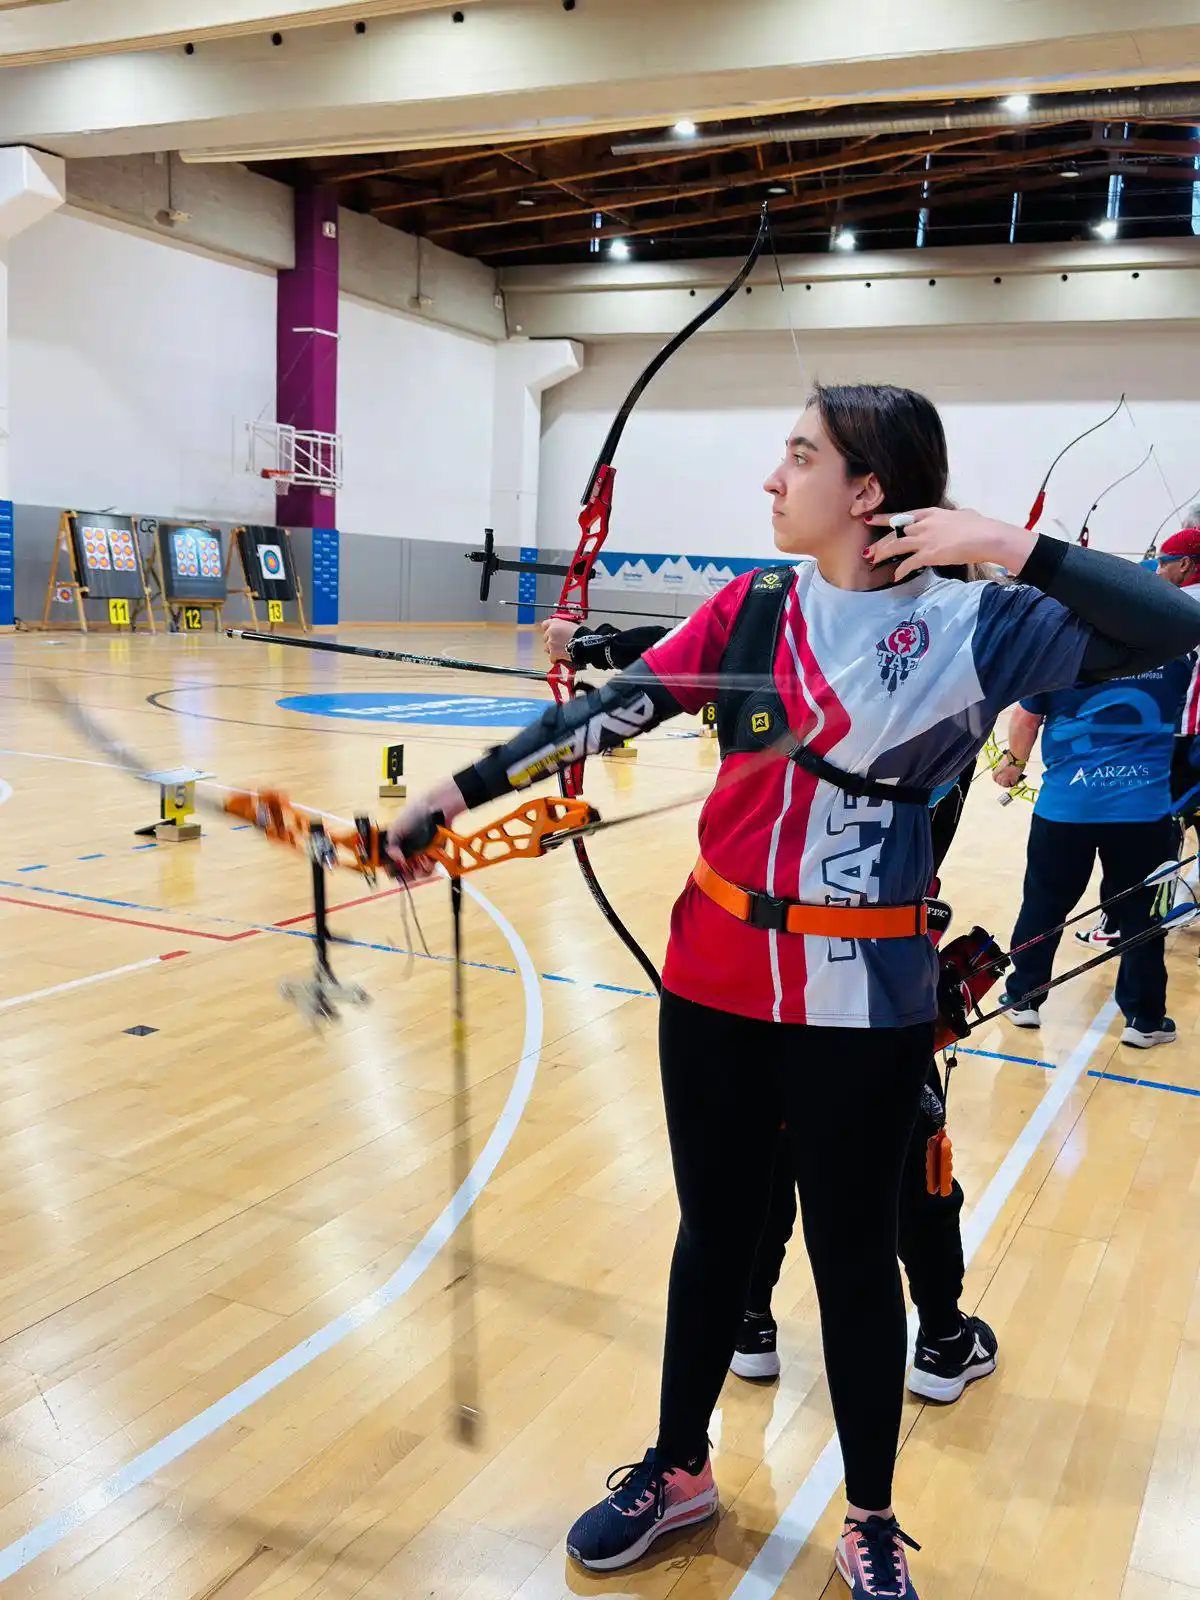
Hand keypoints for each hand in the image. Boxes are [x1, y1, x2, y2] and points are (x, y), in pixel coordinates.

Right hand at [385, 777, 466, 878]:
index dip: (391, 870)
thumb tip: (398, 861)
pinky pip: (430, 869)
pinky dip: (427, 869)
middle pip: (404, 872)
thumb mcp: (395, 830)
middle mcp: (408, 852)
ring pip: (417, 873)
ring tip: (418, 869)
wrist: (434, 809)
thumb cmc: (412, 815)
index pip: (390, 864)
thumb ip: (392, 847)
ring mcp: (421, 854)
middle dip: (405, 876)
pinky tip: (426, 863)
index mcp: (397, 846)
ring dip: (417, 874)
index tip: (394, 872)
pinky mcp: (434, 855)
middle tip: (407, 874)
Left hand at [541, 618, 581, 662]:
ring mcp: (551, 642)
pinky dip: (556, 659)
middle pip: (545, 638)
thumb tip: (561, 630)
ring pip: (547, 648)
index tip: (550, 633)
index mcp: (555, 623)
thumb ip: (562, 627)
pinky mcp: (553, 652)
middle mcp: (551, 631)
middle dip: (551, 641)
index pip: (545, 625)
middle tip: (559, 644)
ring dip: (552, 650)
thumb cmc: (581, 634)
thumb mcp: (571, 625)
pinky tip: (561, 658)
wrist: (584, 644)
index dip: (548, 630)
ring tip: (562, 651)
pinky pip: (551, 658)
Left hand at [866, 508, 1036, 582]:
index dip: (884, 518)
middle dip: (880, 542)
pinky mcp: (929, 554)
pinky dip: (900, 570)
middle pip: (895, 532)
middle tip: (869, 551)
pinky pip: (908, 563)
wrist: (987, 536)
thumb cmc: (980, 526)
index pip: (902, 515)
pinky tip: (896, 576)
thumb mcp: (962, 515)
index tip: (871, 519)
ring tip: (874, 561)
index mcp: (931, 513)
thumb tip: (958, 518)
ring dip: (883, 554)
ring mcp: (925, 539)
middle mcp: (924, 524)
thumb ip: (953, 518)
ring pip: (896, 545)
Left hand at [993, 759, 1023, 789]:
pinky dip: (1013, 783)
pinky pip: (1012, 784)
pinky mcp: (1013, 779)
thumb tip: (1002, 769)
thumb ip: (1001, 767)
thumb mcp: (1003, 762)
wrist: (1016, 757)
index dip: (996, 779)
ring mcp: (1007, 778)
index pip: (994, 777)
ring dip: (1006, 784)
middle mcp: (1001, 775)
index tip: (998, 779)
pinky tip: (1014, 781)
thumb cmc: (1010, 757)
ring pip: (1005, 785)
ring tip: (1009, 783)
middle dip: (1001, 782)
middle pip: (999, 782)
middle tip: (1004, 781)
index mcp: (997, 770)